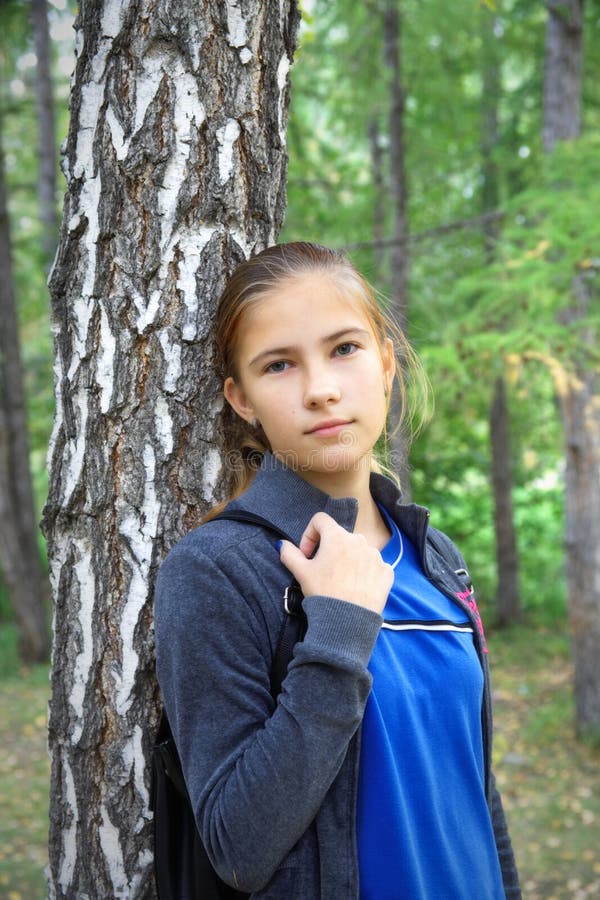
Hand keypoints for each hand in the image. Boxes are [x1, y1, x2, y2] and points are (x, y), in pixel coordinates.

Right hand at [278, 512, 392, 614]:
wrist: (347, 622)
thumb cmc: (323, 593)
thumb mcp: (301, 573)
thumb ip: (289, 554)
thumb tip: (282, 544)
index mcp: (337, 537)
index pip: (321, 520)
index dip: (310, 534)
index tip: (307, 554)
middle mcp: (359, 541)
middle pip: (340, 537)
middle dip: (330, 550)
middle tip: (323, 571)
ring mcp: (375, 556)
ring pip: (358, 550)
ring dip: (349, 560)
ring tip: (341, 581)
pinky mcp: (386, 572)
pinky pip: (374, 565)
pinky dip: (365, 572)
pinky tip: (357, 587)